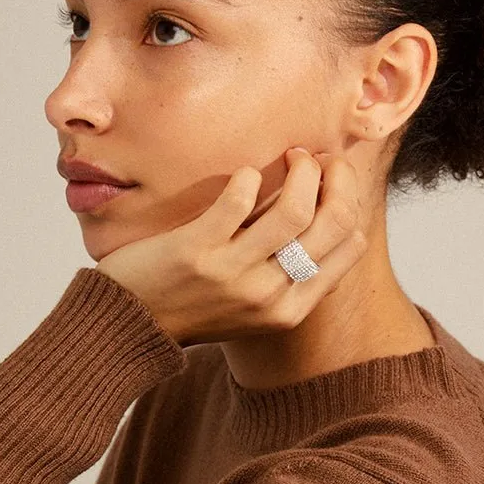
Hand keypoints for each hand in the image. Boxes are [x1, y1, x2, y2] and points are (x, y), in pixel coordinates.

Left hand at [95, 149, 368, 346]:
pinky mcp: (198, 251)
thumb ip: (291, 276)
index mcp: (292, 309)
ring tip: (290, 157)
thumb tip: (326, 218)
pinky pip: (239, 199)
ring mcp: (235, 274)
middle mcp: (270, 294)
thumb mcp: (258, 309)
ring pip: (295, 209)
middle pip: (336, 222)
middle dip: (339, 178)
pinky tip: (243, 176)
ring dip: (301, 170)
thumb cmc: (197, 308)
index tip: (333, 181)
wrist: (132, 325)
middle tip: (319, 159)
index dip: (351, 201)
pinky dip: (247, 178)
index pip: (352, 246)